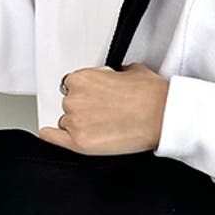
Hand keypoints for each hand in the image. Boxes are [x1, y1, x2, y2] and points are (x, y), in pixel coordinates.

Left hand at [37, 63, 170, 155]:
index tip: (99, 98)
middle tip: (107, 113)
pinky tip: (51, 135)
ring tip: (106, 126)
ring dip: (81, 124)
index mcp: (81, 78)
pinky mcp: (80, 144)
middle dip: (86, 108)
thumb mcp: (131, 70)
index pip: (73, 86)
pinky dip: (52, 136)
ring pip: (68, 123)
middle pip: (70, 105)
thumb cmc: (152, 95)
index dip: (88, 93)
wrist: (164, 117)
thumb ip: (112, 74)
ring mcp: (75, 122)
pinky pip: (54, 139)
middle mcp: (73, 98)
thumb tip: (113, 78)